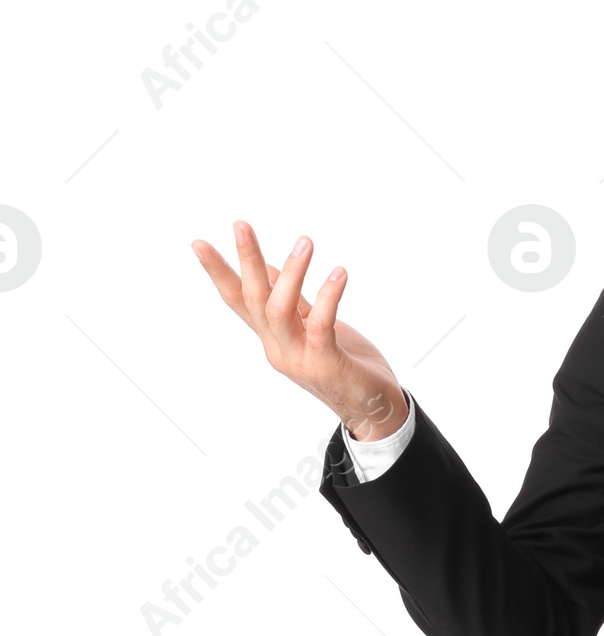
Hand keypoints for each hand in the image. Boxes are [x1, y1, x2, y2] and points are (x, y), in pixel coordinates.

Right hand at [190, 222, 407, 440]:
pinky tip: (339, 273)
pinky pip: (320, 325)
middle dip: (246, 261)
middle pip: (253, 300)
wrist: (373, 410)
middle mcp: (278, 348)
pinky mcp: (324, 365)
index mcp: (272, 337)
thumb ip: (294, 302)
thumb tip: (272, 269)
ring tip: (306, 241)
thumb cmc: (345, 365)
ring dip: (292, 273)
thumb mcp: (314, 327)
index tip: (199, 244)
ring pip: (280, 310)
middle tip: (241, 225)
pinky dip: (329, 296)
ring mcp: (298, 358)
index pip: (239, 301)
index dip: (219, 273)